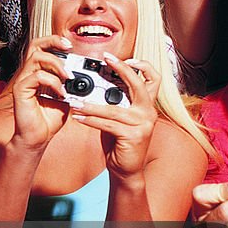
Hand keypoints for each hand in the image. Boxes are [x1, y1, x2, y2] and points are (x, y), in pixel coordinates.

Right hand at [10, 36, 72, 149]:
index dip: (55, 42)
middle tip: (69, 48)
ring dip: (56, 64)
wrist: (38, 138)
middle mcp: (28, 74)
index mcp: (38, 73)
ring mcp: (23, 81)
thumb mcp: (66, 98)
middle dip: (53, 41)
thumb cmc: (48, 120)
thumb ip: (72, 86)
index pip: (43, 48)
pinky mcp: (20, 91)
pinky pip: (36, 76)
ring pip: (37, 57)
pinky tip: (60, 93)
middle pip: (35, 45)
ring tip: (68, 78)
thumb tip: (86, 77)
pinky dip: (52, 82)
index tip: (71, 46)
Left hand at [69, 54, 159, 179]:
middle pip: (138, 84)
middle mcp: (148, 112)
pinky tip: (78, 118)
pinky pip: (107, 124)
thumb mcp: (119, 119)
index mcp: (147, 105)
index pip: (152, 78)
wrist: (127, 170)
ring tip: (75, 101)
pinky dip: (90, 120)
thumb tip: (94, 88)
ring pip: (113, 109)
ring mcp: (143, 124)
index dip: (141, 65)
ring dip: (91, 105)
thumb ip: (114, 103)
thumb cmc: (120, 142)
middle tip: (105, 59)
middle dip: (122, 68)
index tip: (121, 57)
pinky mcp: (133, 136)